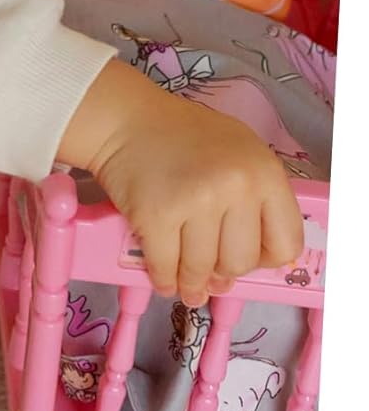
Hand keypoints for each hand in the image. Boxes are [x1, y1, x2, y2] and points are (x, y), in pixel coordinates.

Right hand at [59, 61, 303, 304]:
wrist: (127, 121)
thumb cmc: (185, 137)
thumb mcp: (241, 154)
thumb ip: (254, 199)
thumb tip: (244, 263)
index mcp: (265, 174)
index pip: (284, 244)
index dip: (265, 259)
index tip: (247, 260)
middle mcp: (236, 189)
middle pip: (240, 261)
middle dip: (223, 273)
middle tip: (210, 275)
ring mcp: (195, 203)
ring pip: (201, 269)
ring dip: (192, 284)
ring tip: (187, 289)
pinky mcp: (155, 216)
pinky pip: (164, 265)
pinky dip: (163, 280)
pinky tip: (163, 282)